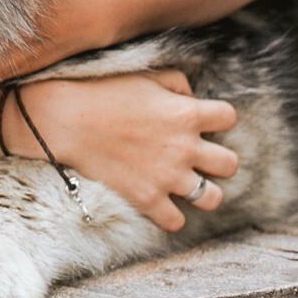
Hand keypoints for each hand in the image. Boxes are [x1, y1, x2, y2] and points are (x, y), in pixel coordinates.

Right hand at [4, 70, 238, 232]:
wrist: (67, 119)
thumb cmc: (104, 91)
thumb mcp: (145, 75)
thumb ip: (177, 83)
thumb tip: (192, 97)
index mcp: (186, 113)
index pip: (229, 117)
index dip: (218, 118)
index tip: (202, 121)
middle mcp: (184, 147)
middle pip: (230, 165)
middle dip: (218, 161)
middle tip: (198, 158)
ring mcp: (167, 176)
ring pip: (212, 198)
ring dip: (203, 192)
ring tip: (187, 185)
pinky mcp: (146, 199)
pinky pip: (176, 222)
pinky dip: (171, 215)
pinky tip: (162, 203)